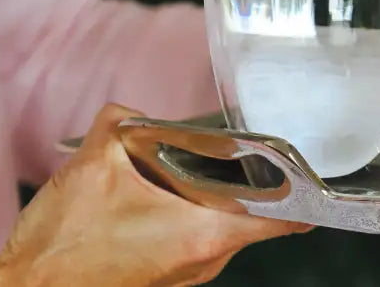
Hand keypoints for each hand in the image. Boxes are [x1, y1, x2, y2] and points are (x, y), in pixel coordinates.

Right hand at [0, 104, 309, 285]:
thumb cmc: (64, 247)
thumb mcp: (94, 165)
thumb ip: (121, 123)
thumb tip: (130, 110)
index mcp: (207, 233)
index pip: (286, 217)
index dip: (306, 193)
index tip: (316, 173)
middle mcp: (207, 259)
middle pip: (254, 216)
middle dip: (247, 184)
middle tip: (235, 155)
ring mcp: (189, 273)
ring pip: (223, 228)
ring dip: (211, 200)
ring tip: (184, 174)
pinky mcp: (167, 277)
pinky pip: (195, 241)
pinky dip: (187, 218)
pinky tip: (157, 201)